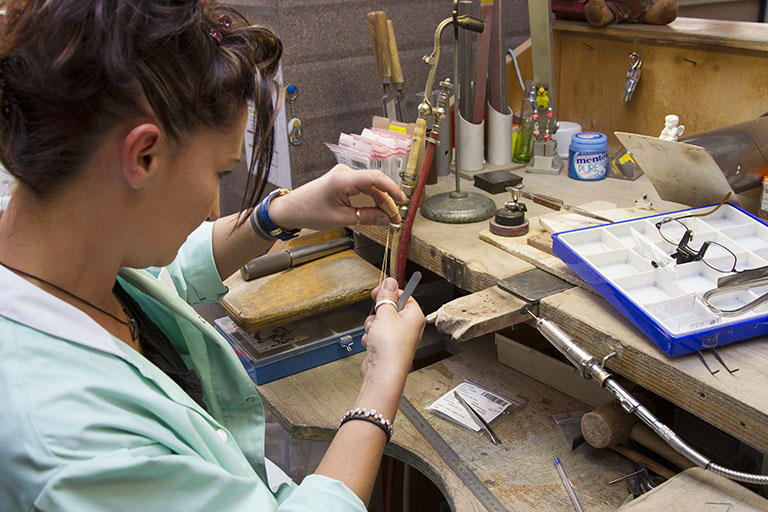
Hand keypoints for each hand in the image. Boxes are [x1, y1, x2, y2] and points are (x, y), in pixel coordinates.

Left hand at [267, 164, 405, 230]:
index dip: (392, 189)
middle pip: (375, 184)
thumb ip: (367, 217)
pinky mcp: (343, 181)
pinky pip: (363, 188)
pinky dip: (371, 200)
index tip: (403, 201)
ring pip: (370, 187)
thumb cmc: (309, 211)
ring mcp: (344, 176)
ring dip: (381, 201)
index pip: (376, 178)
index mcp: (343, 179)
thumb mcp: (341, 219)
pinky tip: (378, 211)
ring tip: (389, 217)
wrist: (291, 209)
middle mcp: (345, 173)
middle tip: (396, 218)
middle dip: (388, 201)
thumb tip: (386, 219)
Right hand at [360, 277, 424, 382]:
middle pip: (390, 309)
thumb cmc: (391, 347)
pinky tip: (371, 342)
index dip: (390, 293)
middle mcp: (409, 327)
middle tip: (377, 315)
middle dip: (378, 312)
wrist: (383, 372)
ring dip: (372, 325)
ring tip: (374, 332)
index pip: (404, 296)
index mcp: (415, 316)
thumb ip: (386, 296)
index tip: (378, 292)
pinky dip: (370, 337)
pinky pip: (375, 335)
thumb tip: (390, 281)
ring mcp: (397, 338)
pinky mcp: (386, 347)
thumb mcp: (386, 313)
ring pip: (380, 322)